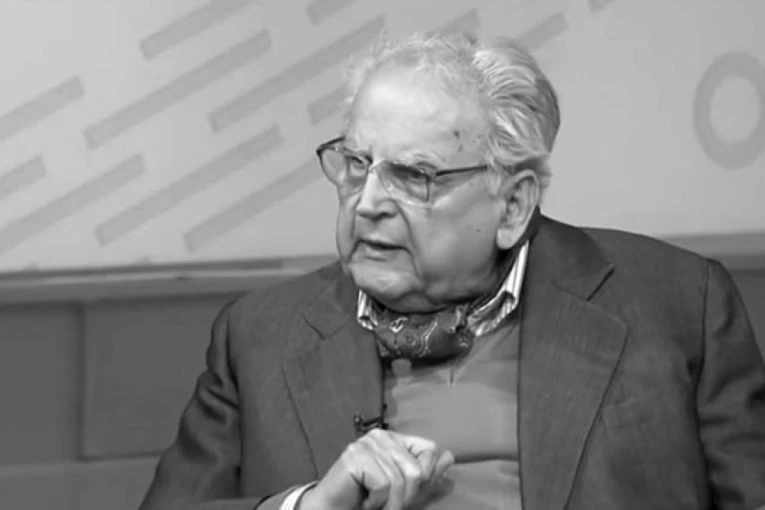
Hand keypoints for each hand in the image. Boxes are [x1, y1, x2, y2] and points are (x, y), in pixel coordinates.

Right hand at [299, 429, 453, 509]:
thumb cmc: (368, 500)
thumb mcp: (404, 490)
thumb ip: (426, 475)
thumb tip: (450, 456)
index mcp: (394, 439)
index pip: (430, 450)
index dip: (426, 478)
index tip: (408, 495)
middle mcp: (380, 436)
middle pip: (417, 470)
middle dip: (406, 497)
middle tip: (389, 505)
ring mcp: (365, 444)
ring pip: (400, 479)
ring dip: (390, 503)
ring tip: (377, 505)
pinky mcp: (354, 457)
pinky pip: (383, 484)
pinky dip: (376, 502)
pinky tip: (365, 500)